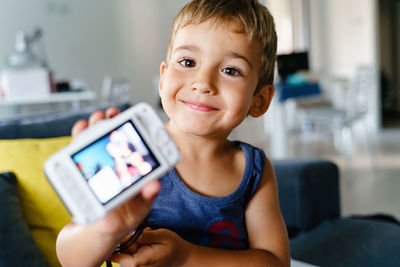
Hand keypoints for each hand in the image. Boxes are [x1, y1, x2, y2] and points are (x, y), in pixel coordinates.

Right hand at [70, 107, 160, 236]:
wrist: (101, 228)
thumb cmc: (126, 217)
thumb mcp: (140, 209)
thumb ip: (147, 196)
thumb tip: (155, 184)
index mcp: (135, 169)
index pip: (137, 146)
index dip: (137, 132)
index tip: (136, 121)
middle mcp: (118, 162)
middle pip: (116, 138)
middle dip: (114, 123)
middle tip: (112, 115)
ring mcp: (101, 163)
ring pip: (98, 139)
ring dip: (97, 125)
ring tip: (97, 118)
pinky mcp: (85, 168)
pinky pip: (81, 150)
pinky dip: (80, 136)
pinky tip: (81, 127)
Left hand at [108, 228, 190, 266]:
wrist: (182, 258)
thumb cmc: (173, 246)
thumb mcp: (162, 236)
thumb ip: (147, 236)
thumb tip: (134, 235)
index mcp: (139, 261)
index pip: (116, 256)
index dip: (116, 243)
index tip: (120, 235)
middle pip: (120, 251)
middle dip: (127, 240)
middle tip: (140, 234)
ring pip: (126, 251)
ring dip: (133, 242)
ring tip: (146, 237)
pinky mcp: (140, 265)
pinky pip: (132, 254)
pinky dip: (137, 246)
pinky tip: (146, 241)